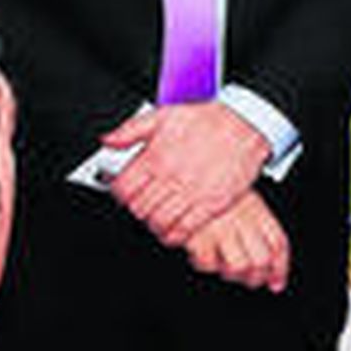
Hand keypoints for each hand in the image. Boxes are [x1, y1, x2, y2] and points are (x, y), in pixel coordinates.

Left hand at [104, 101, 270, 245]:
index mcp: (155, 156)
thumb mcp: (161, 115)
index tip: (122, 193)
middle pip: (139, 208)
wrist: (243, 125)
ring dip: (152, 224)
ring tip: (154, 218)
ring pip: (159, 222)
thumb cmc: (205, 120)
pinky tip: (171, 231)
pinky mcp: (211, 204)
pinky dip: (174, 235)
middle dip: (135, 209)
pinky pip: (185, 229)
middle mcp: (171, 176)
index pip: (123, 188)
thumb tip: (107, 140)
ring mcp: (191, 192)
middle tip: (140, 205)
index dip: (118, 193)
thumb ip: (129, 130)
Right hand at [181, 191, 288, 291]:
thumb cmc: (206, 186)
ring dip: (230, 274)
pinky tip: (199, 256)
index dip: (280, 268)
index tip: (276, 282)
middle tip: (247, 279)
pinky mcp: (198, 234)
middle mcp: (241, 218)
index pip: (278, 243)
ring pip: (239, 266)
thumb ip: (255, 221)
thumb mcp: (237, 194)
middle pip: (261, 260)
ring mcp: (220, 226)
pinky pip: (208, 262)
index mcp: (255, 207)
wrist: (181, 172)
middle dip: (256, 277)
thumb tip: (270, 263)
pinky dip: (204, 265)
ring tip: (221, 266)